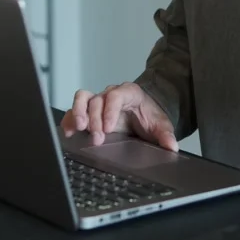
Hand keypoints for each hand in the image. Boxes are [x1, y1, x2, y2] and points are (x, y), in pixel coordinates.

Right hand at [60, 82, 178, 151]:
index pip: (116, 96)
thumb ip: (165, 135)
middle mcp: (110, 94)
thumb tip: (171, 146)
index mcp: (129, 93)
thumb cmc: (150, 116)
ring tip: (78, 128)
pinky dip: (70, 120)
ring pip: (82, 98)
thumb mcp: (160, 125)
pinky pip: (75, 110)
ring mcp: (98, 102)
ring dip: (78, 113)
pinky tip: (68, 132)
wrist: (145, 114)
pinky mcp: (89, 112)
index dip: (110, 110)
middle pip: (97, 100)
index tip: (109, 128)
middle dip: (95, 120)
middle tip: (98, 138)